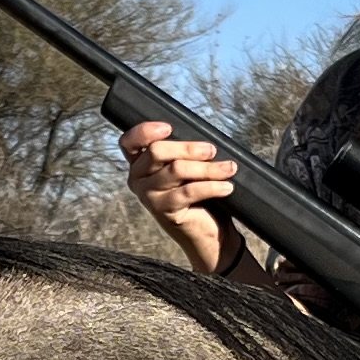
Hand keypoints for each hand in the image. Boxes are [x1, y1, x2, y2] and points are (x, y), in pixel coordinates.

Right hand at [121, 119, 238, 275]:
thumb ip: (183, 152)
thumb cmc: (198, 195)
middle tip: (212, 150)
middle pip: (157, 151)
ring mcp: (148, 196)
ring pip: (176, 169)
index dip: (145, 131)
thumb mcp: (187, 167)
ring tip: (229, 168)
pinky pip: (189, 191)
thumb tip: (201, 136)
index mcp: (139, 162)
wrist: (207, 232)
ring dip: (207, 168)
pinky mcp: (163, 211)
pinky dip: (211, 186)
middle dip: (189, 148)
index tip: (169, 128)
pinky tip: (226, 187)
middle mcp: (137, 178)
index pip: (129, 141)